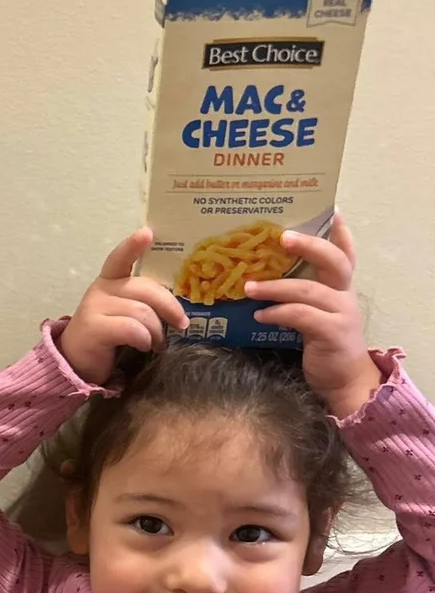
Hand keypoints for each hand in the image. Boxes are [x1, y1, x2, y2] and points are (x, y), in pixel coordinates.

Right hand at [58, 229, 188, 384]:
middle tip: (181, 324)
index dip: (133, 246)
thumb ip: (142, 302)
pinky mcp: (94, 328)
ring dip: (157, 331)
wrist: (76, 363)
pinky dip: (145, 339)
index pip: (120, 258)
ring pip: (142, 311)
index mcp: (110, 280)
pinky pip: (131, 329)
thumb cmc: (107, 336)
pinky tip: (145, 346)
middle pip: (145, 289)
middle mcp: (101, 289)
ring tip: (158, 343)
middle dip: (170, 307)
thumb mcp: (125, 312)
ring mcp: (94, 307)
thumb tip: (177, 309)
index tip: (147, 234)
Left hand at [244, 216, 380, 416]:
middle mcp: (344, 296)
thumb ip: (299, 297)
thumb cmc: (324, 346)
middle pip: (334, 261)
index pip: (345, 254)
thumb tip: (259, 280)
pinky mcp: (332, 334)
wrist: (344, 382)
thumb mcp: (314, 316)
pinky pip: (302, 316)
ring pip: (309, 290)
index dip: (340, 233)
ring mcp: (341, 314)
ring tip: (248, 287)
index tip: (332, 210)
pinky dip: (279, 313)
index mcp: (340, 288)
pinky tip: (260, 315)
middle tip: (282, 236)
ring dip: (275, 287)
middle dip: (309, 245)